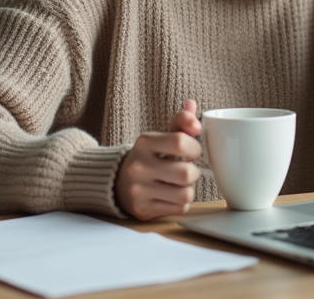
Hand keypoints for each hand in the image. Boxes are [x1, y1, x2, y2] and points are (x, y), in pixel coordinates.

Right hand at [115, 99, 202, 219]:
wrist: (117, 181)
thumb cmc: (147, 157)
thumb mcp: (160, 137)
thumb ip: (180, 123)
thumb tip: (192, 106)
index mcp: (145, 142)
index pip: (181, 142)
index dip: (195, 147)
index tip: (193, 151)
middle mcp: (139, 166)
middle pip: (187, 173)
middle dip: (193, 172)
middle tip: (186, 169)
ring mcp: (139, 189)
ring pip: (185, 194)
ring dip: (188, 189)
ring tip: (178, 184)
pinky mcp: (143, 208)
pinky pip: (179, 208)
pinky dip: (181, 202)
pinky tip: (171, 195)